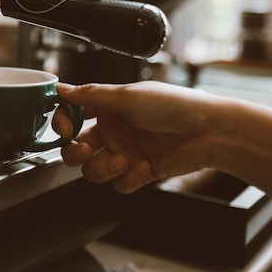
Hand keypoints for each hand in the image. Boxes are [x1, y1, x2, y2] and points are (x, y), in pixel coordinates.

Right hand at [52, 81, 220, 192]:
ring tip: (122, 161)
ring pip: (93, 171)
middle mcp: (114, 131)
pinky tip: (144, 168)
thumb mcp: (127, 96)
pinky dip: (128, 179)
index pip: (72, 116)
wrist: (210, 131)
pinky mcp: (139, 172)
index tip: (64, 129)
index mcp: (108, 108)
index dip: (62, 123)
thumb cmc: (174, 106)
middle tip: (86, 151)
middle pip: (76, 149)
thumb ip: (90, 95)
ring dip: (103, 168)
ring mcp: (125, 153)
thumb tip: (61, 88)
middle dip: (75, 153)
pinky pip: (119, 184)